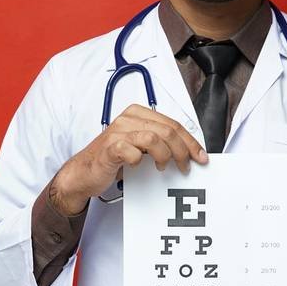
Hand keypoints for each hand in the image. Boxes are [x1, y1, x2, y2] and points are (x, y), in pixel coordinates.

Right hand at [49, 104, 207, 213]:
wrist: (85, 172)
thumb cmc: (112, 158)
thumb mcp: (139, 145)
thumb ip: (159, 141)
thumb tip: (187, 150)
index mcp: (138, 113)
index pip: (173, 124)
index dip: (191, 141)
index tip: (201, 156)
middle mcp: (128, 119)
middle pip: (168, 131)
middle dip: (183, 151)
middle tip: (185, 166)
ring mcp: (118, 132)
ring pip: (154, 138)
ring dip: (165, 156)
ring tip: (163, 167)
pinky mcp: (110, 147)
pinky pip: (133, 152)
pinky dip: (140, 161)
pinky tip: (138, 166)